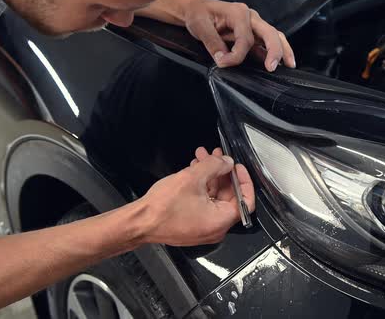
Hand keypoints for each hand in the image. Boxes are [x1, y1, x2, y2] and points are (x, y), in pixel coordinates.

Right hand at [138, 147, 254, 245]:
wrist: (138, 222)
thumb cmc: (162, 208)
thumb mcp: (192, 178)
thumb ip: (214, 166)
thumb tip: (227, 162)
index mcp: (221, 221)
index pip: (246, 201)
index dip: (244, 180)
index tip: (236, 166)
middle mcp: (216, 228)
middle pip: (229, 196)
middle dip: (222, 172)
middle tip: (217, 156)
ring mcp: (204, 227)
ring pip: (214, 197)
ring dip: (210, 175)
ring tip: (202, 157)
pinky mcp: (193, 224)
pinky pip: (204, 203)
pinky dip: (202, 186)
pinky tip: (194, 169)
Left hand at [184, 0, 295, 71]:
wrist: (198, 11)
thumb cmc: (199, 15)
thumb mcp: (199, 26)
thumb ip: (211, 42)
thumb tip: (222, 58)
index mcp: (238, 13)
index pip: (245, 38)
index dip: (236, 55)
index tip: (223, 63)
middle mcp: (251, 17)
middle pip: (269, 33)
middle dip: (273, 50)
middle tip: (271, 67)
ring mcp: (255, 26)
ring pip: (275, 36)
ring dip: (283, 51)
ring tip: (289, 65)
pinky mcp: (254, 34)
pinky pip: (270, 42)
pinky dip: (278, 52)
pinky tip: (283, 63)